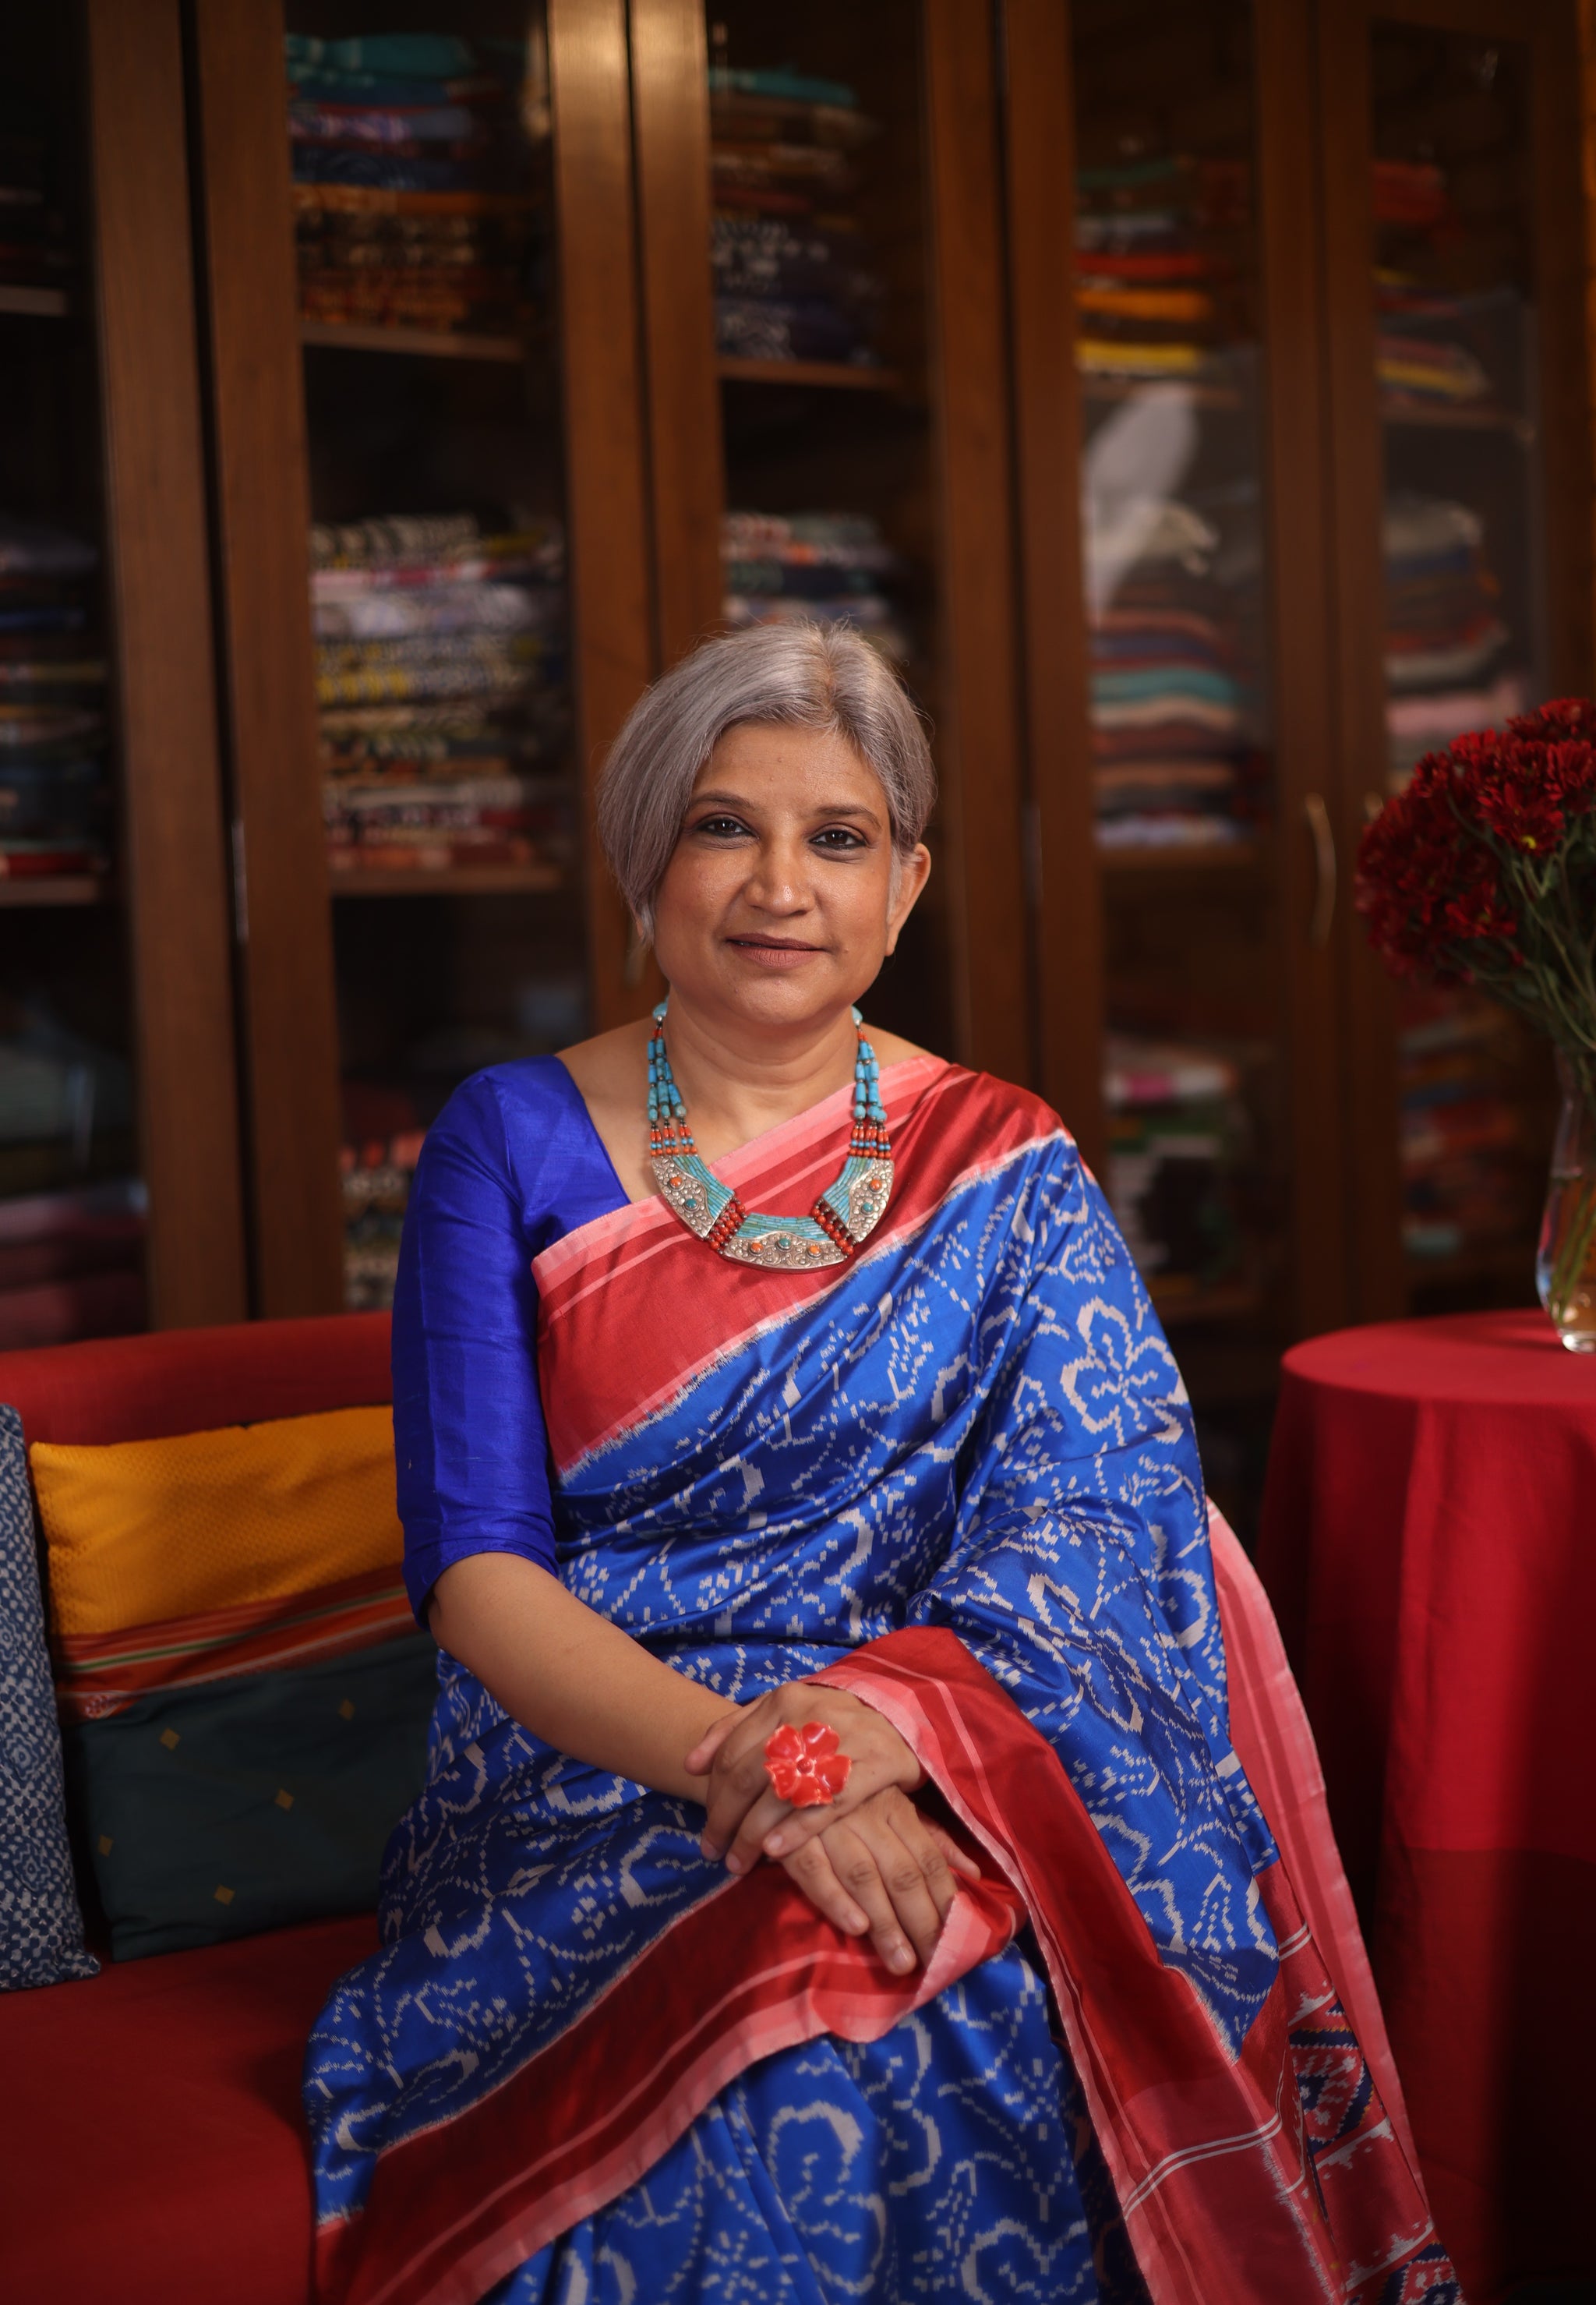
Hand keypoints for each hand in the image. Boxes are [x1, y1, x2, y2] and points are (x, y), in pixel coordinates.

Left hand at [685, 1682, 922, 1876]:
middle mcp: (807, 1716)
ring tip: (737, 1863)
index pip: (732, 1754)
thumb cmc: (832, 1721)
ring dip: (751, 1835)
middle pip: (748, 1776)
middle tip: (713, 1852)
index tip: (707, 1827)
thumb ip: (738, 1729)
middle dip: (724, 1821)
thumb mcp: (786, 1710)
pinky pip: (824, 1805)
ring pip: (779, 1794)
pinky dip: (794, 1831)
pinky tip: (773, 1853)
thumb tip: (691, 1765)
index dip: (713, 1796)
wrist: (902, 1714)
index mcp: (783, 1700)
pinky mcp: (871, 1767)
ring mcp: (840, 1741)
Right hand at [779, 1786, 980, 1974]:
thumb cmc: (844, 1789)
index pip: (927, 1858)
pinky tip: (855, 1928)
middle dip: (920, 1921)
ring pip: (863, 1876)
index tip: (957, 1939)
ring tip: (901, 1963)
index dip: (943, 1899)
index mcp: (894, 1806)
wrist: (781, 1758)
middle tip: (933, 1964)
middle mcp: (867, 1814)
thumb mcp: (891, 1804)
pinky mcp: (791, 1834)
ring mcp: (829, 1823)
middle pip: (900, 1872)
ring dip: (884, 1923)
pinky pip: (814, 1870)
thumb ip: (931, 1838)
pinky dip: (835, 1899)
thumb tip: (973, 1873)